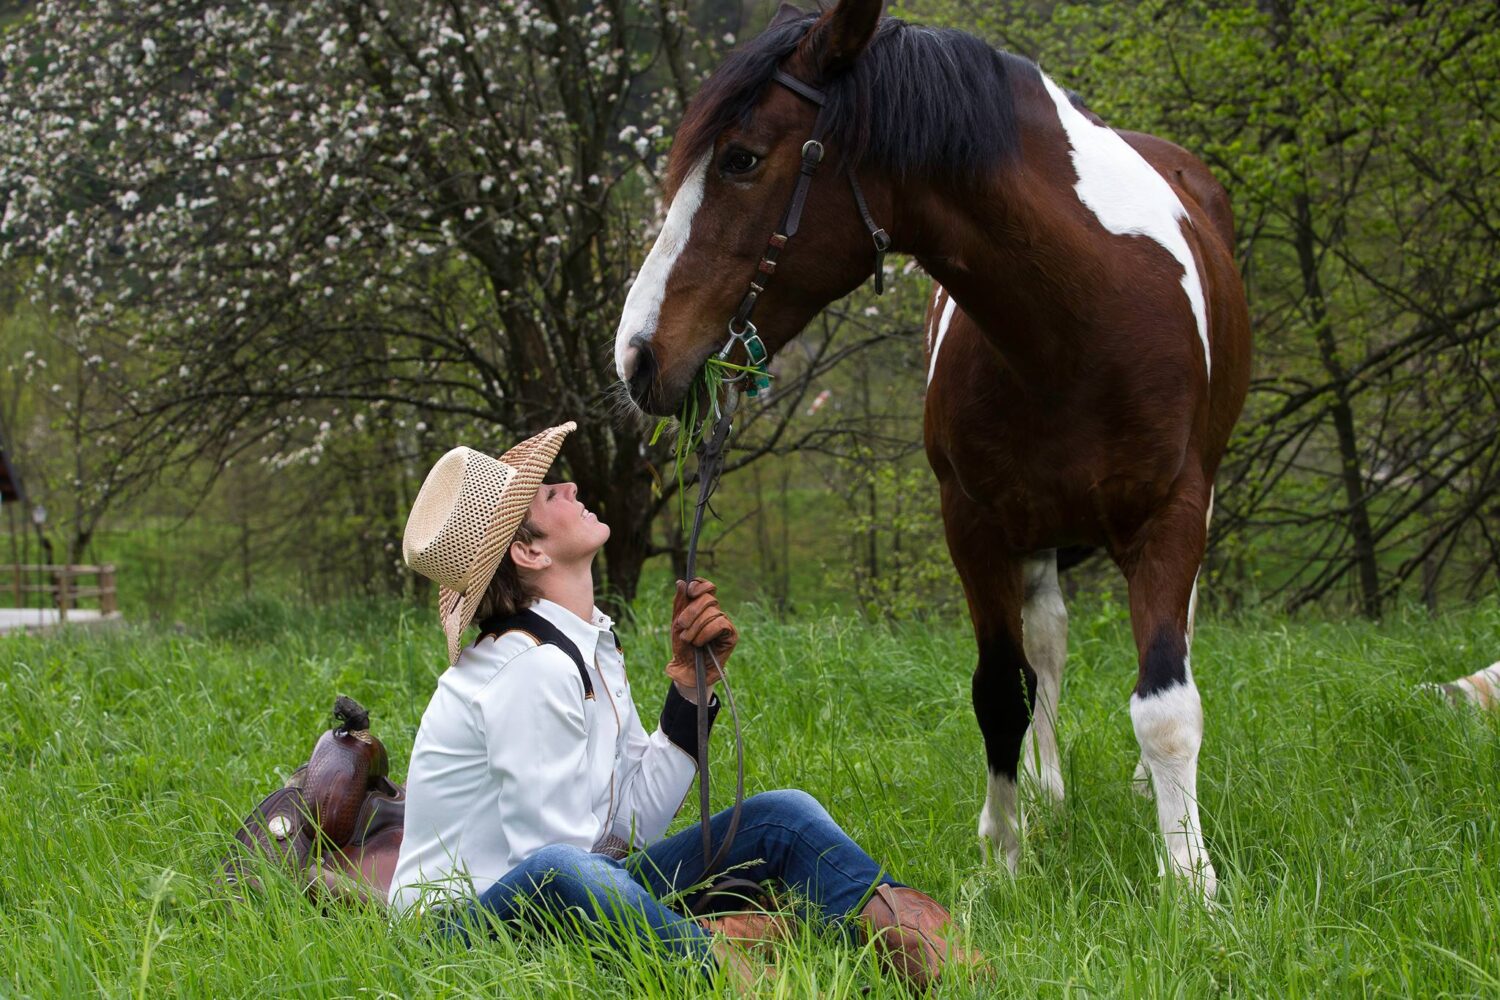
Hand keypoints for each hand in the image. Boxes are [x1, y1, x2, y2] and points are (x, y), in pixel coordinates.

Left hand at [664, 578, 737, 697]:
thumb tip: (681, 582)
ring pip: (713, 612)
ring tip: (688, 640)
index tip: (690, 591)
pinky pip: (721, 624)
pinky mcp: (731, 635)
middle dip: (691, 612)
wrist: (688, 670)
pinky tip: (699, 643)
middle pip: (708, 598)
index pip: (707, 587)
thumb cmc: (682, 647)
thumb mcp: (676, 624)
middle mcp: (715, 612)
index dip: (700, 585)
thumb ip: (680, 603)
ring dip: (696, 627)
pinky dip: (706, 632)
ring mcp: (725, 623)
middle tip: (681, 626)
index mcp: (702, 607)